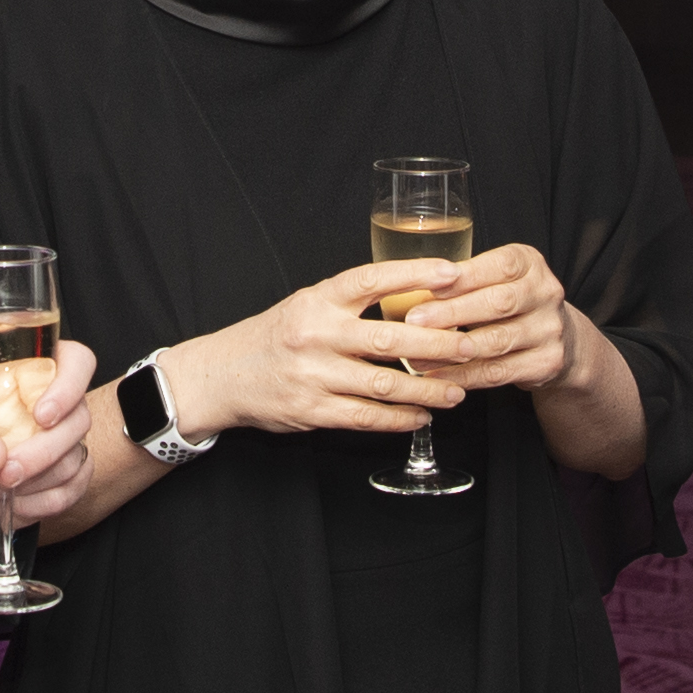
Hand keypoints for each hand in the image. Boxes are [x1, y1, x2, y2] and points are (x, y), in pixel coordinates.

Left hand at [0, 340, 98, 542]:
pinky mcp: (64, 479)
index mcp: (24, 378)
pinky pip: (74, 488)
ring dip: (38, 479)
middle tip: (7, 470)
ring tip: (2, 484)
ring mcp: (61, 444)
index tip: (42, 415)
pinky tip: (16, 500)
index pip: (74, 361)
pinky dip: (43, 501)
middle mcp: (49, 407)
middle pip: (79, 418)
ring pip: (76, 457)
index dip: (69, 384)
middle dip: (44, 450)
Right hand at [179, 263, 468, 436]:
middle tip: (471, 345)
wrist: (222, 376)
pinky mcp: (312, 410)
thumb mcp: (308, 306)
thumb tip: (416, 297)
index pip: (371, 280)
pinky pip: (366, 416)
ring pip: (384, 383)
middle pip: (388, 336)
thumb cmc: (276, 336)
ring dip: (426, 389)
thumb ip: (351, 303)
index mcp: (318, 300)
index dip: (414, 274)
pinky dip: (399, 418)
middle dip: (436, 343)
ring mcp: (314, 375)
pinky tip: (421, 416)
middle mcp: (316, 334)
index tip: (453, 274)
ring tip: (457, 391)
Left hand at [401, 243, 576, 390]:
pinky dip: (464, 376)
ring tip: (417, 355)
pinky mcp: (547, 363)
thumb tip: (411, 288)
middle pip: (499, 303)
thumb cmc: (512, 304)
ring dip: (452, 350)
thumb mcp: (497, 280)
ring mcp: (550, 330)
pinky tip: (438, 377)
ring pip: (496, 341)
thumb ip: (464, 281)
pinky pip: (498, 372)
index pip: (500, 266)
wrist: (561, 340)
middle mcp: (547, 294)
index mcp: (530, 264)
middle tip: (414, 321)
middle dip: (453, 313)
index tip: (429, 285)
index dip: (465, 277)